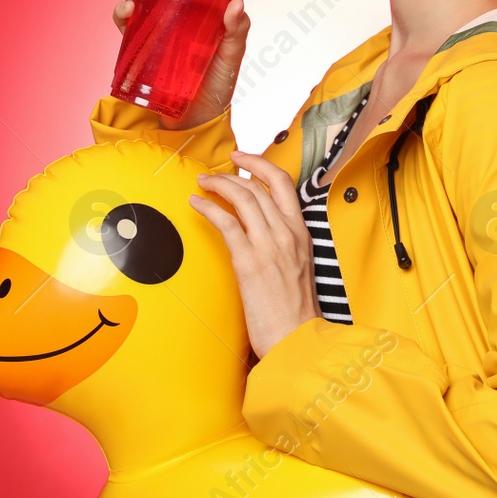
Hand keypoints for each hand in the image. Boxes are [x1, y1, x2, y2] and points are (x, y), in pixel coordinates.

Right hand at [114, 0, 251, 131]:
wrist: (195, 122)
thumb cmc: (216, 86)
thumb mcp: (232, 56)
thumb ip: (236, 31)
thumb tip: (236, 6)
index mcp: (195, 2)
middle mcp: (171, 7)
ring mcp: (152, 24)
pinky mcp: (136, 44)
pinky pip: (124, 21)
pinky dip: (122, 10)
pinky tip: (126, 5)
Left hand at [188, 151, 322, 358]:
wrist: (297, 339)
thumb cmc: (295, 311)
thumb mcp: (298, 267)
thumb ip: (282, 244)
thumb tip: (260, 230)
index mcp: (301, 233)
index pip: (283, 184)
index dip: (260, 164)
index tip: (243, 158)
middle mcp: (286, 233)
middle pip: (257, 186)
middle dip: (232, 172)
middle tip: (213, 172)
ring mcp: (269, 245)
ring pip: (242, 198)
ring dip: (217, 185)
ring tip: (202, 184)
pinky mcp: (249, 261)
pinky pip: (226, 222)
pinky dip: (208, 208)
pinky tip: (196, 204)